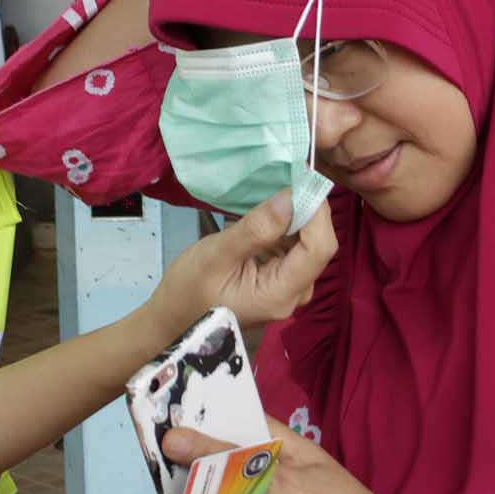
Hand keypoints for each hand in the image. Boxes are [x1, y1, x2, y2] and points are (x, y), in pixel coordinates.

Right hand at [148, 192, 337, 333]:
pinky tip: (270, 213)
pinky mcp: (283, 280)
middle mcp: (295, 294)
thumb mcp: (216, 255)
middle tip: (288, 177)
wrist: (174, 316)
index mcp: (281, 294)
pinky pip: (296, 248)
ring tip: (276, 191)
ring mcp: (291, 289)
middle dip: (307, 210)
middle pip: (318, 246)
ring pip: (309, 244)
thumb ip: (255, 229)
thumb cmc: (189, 289)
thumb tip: (290, 198)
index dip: (317, 212)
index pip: (320, 249)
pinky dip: (287, 227)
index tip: (301, 180)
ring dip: (297, 216)